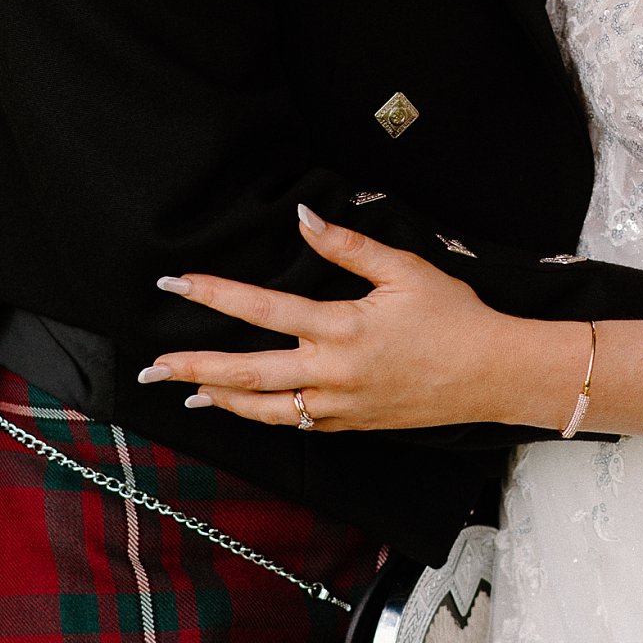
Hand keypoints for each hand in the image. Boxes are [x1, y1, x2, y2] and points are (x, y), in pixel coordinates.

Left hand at [140, 213, 513, 430]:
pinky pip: (295, 423)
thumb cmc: (453, 316)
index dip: (213, 295)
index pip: (261, 309)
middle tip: (151, 365)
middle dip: (192, 366)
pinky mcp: (352, 426)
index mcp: (342, 328)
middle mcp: (333, 373)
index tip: (175, 284)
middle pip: (245, 373)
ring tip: (185, 391)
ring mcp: (340, 406)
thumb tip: (306, 216)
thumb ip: (347, 246)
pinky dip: (261, 415)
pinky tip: (243, 406)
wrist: (492, 375)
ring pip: (264, 409)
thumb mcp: (403, 270)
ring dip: (219, 399)